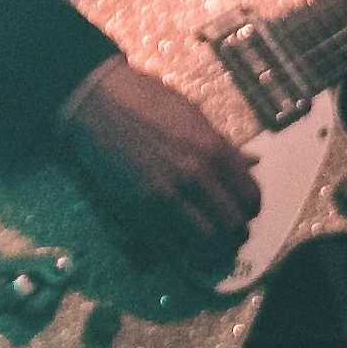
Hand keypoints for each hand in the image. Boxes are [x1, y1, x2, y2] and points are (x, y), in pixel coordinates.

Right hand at [59, 61, 261, 267]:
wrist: (95, 101)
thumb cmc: (143, 99)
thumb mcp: (192, 114)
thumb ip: (223, 145)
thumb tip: (251, 162)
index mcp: (213, 149)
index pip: (250, 196)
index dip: (251, 208)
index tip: (243, 210)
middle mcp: (195, 176)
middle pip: (233, 225)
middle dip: (236, 234)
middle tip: (229, 233)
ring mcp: (165, 195)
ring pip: (206, 242)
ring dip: (212, 248)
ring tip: (208, 244)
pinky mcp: (137, 207)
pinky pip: (169, 244)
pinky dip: (179, 248)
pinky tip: (179, 240)